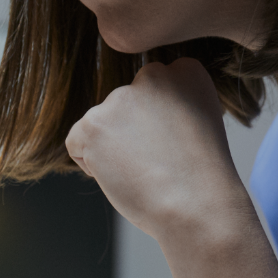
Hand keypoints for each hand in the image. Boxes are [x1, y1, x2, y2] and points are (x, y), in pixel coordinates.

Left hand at [64, 57, 250, 243]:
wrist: (197, 206)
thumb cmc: (200, 178)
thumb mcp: (198, 124)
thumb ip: (169, 105)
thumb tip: (135, 113)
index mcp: (185, 71)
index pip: (152, 93)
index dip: (160, 128)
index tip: (179, 146)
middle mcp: (154, 75)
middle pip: (123, 108)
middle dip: (133, 135)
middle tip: (161, 161)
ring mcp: (121, 97)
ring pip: (101, 125)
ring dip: (113, 150)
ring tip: (146, 170)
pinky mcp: (94, 123)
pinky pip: (77, 143)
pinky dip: (92, 165)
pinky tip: (124, 175)